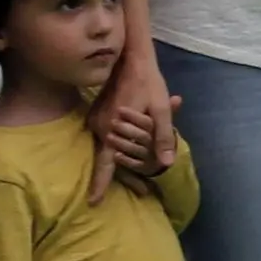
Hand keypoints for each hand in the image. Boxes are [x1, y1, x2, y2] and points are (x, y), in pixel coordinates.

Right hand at [87, 48, 172, 205]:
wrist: (130, 59)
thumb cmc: (148, 82)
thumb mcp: (161, 108)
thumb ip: (163, 136)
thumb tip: (166, 163)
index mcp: (112, 131)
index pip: (105, 164)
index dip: (100, 184)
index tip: (93, 202)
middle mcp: (99, 128)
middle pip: (107, 160)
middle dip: (122, 178)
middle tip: (142, 193)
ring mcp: (96, 121)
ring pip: (107, 149)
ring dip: (120, 163)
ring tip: (139, 181)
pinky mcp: (98, 115)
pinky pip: (106, 138)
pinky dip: (117, 148)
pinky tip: (130, 154)